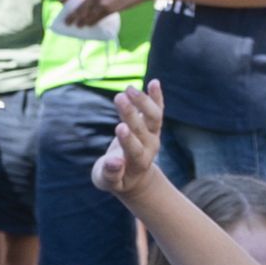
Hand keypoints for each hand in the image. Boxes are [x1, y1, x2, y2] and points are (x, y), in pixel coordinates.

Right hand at [96, 82, 164, 204]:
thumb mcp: (108, 182)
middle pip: (143, 129)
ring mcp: (153, 135)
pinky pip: (157, 110)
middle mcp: (150, 147)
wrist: (136, 177)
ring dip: (143, 102)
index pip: (135, 149)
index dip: (128, 139)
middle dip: (131, 113)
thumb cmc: (117, 180)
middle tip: (119, 97)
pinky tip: (154, 82)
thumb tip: (114, 161)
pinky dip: (157, 97)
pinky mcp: (152, 127)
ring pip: (153, 117)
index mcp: (138, 163)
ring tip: (128, 88)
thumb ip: (110, 173)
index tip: (120, 127)